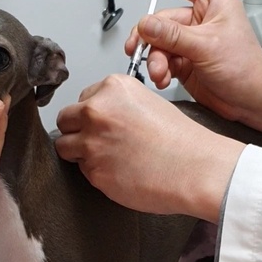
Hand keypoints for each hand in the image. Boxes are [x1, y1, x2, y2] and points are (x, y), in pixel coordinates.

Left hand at [55, 76, 243, 222]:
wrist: (195, 169)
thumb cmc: (182, 141)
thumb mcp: (149, 102)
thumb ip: (118, 105)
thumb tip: (100, 116)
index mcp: (112, 88)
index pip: (83, 98)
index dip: (93, 113)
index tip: (104, 123)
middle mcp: (97, 111)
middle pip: (65, 119)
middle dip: (78, 130)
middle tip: (98, 141)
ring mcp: (91, 142)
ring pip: (65, 147)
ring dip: (80, 153)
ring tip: (107, 158)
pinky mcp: (93, 171)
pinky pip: (82, 172)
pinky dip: (96, 173)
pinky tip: (119, 172)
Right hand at [126, 0, 261, 145]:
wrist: (252, 102)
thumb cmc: (246, 69)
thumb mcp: (206, 46)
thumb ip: (173, 35)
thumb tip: (146, 24)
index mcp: (213, 3)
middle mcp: (200, 21)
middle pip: (161, 21)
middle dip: (150, 39)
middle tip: (138, 50)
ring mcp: (191, 43)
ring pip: (159, 44)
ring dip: (154, 59)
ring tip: (159, 73)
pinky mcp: (185, 63)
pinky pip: (162, 62)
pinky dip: (159, 71)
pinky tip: (162, 78)